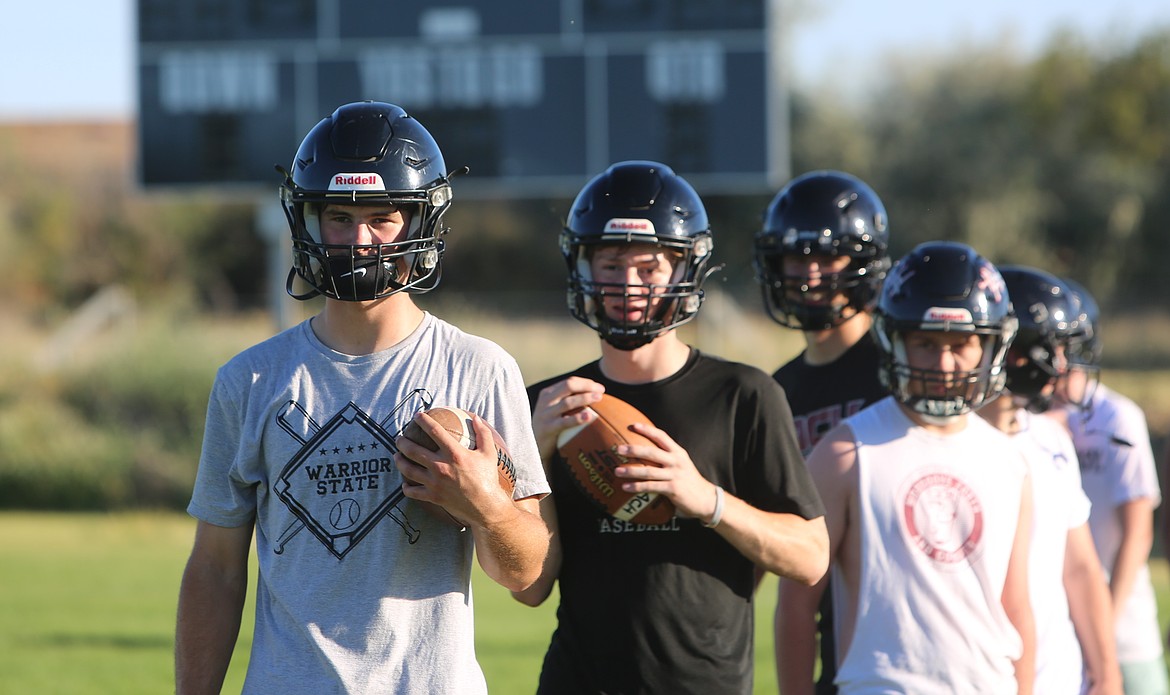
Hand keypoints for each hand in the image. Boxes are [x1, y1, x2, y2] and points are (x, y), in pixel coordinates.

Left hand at [395, 411, 513, 526]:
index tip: (418, 416)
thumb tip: (476, 418)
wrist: (485, 506)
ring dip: (399, 461)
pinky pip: (413, 492)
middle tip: (399, 438)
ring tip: (397, 456)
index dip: (424, 421)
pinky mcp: (432, 496)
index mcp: (454, 454)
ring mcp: (435, 483)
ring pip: (408, 470)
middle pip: (413, 450)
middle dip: (402, 442)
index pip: (435, 431)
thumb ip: (483, 434)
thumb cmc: (487, 478)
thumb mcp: (489, 453)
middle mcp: (441, 467)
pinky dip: (406, 488)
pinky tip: (405, 484)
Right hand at [530, 377, 604, 462]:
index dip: (586, 383)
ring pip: (567, 402)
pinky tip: (589, 417)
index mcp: (548, 393)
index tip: (600, 388)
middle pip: (568, 386)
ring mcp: (545, 414)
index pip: (569, 382)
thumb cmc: (549, 426)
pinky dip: (577, 418)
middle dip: (587, 386)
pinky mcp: (547, 428)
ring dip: (585, 398)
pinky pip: (564, 422)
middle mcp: (546, 401)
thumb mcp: (554, 410)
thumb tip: (595, 396)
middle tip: (601, 391)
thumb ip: (568, 401)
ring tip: (599, 399)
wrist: (533, 446)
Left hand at [613, 421, 717, 522]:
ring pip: (649, 470)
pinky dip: (637, 487)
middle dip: (634, 449)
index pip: (661, 436)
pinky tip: (626, 487)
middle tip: (619, 449)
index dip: (647, 430)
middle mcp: (676, 461)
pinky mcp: (673, 489)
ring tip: (616, 471)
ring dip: (631, 471)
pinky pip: (651, 487)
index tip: (633, 425)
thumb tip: (644, 453)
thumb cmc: (688, 480)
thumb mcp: (681, 464)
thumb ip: (667, 457)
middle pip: (652, 452)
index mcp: (678, 452)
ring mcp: (675, 475)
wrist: (706, 499)